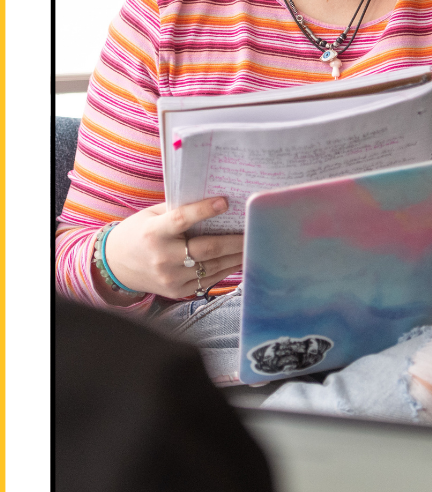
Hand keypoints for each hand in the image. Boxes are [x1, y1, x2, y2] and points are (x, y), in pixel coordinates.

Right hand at [101, 197, 244, 301]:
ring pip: (212, 266)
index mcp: (153, 233)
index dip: (204, 210)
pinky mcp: (176, 291)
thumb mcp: (153, 215)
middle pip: (206, 249)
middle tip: (255, 230)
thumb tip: (216, 200)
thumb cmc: (140, 232)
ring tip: (255, 244)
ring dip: (237, 256)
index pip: (182, 220)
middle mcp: (162, 257)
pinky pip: (208, 280)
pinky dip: (227, 269)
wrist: (116, 265)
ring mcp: (170, 278)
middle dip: (235, 240)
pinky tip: (240, 259)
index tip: (226, 202)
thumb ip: (179, 208)